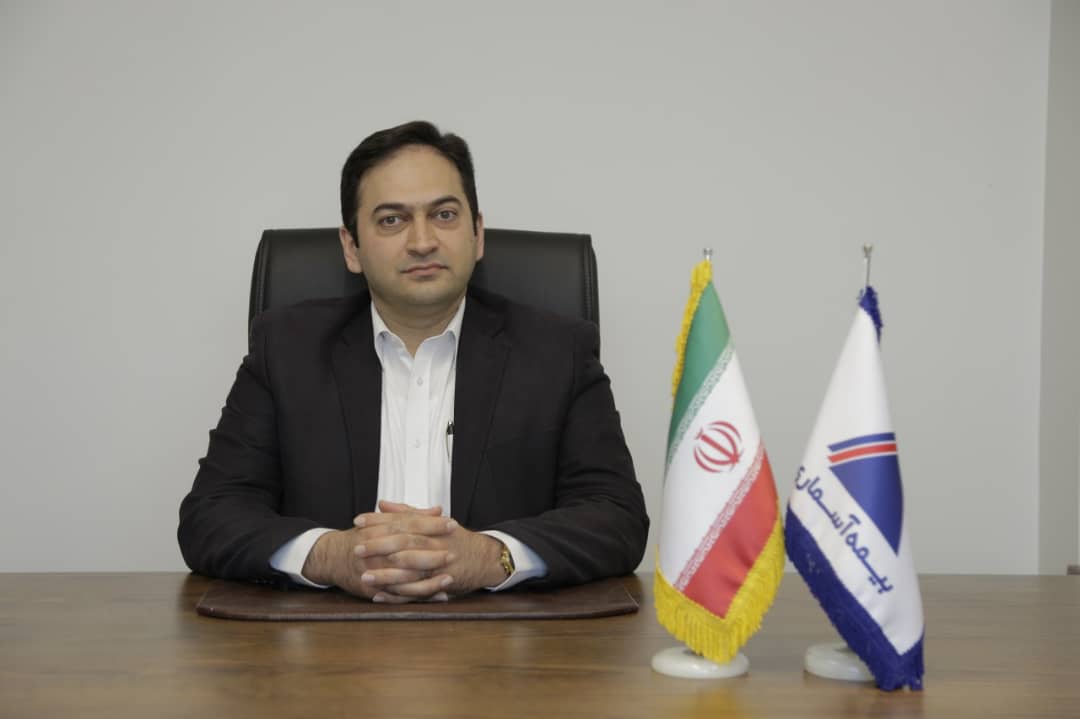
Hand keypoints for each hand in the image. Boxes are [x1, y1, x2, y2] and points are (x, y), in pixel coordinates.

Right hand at [301, 503, 456, 601]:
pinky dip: (419, 597)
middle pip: (406, 550)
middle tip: (454, 552)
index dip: (431, 524)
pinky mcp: (371, 590)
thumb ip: (411, 515)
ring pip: (403, 576)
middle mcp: (374, 549)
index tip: (452, 523)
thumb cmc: (363, 537)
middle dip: (432, 552)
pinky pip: (398, 595)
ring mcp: (371, 570)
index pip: (408, 524)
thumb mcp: (383, 522)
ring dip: (428, 579)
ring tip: (450, 578)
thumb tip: (437, 510)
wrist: (331, 557)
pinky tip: (437, 596)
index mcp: (378, 528)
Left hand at [354, 501, 506, 600]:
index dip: (378, 520)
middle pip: (404, 542)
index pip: (401, 520)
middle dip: (378, 546)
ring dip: (385, 575)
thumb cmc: (456, 539)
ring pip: (410, 570)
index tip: (358, 521)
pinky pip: (418, 592)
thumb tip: (382, 503)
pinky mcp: (443, 583)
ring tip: (363, 577)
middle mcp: (436, 543)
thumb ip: (407, 512)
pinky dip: (398, 596)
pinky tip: (380, 597)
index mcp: (431, 526)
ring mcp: (440, 565)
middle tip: (356, 548)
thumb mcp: (435, 522)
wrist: (486, 558)